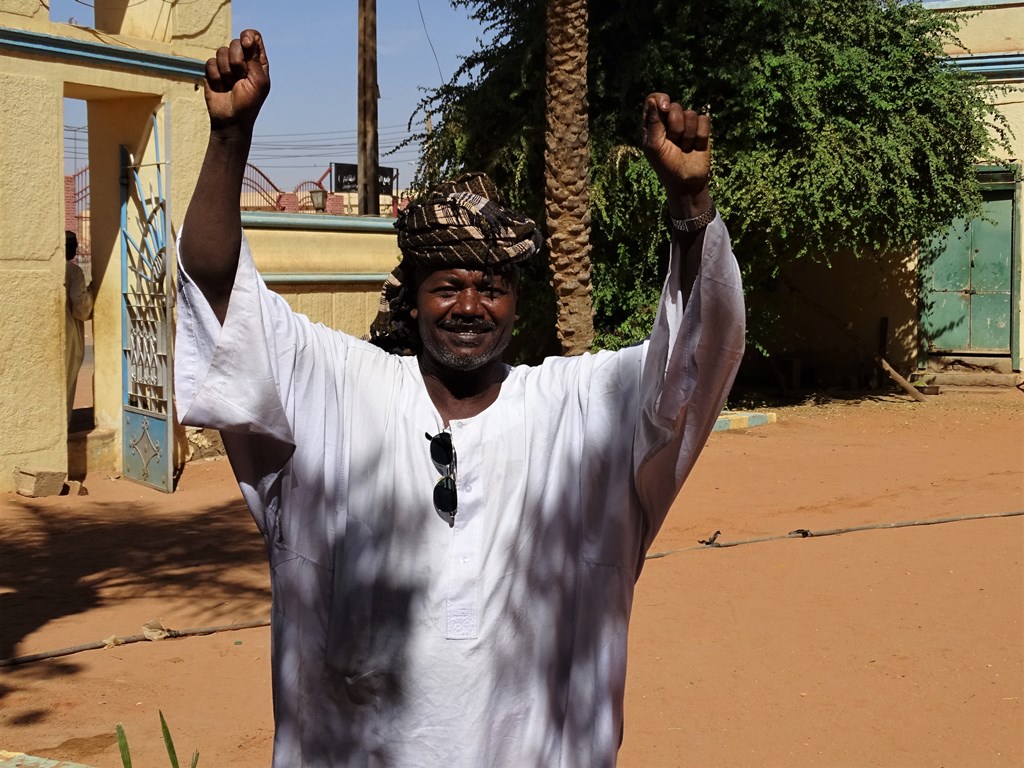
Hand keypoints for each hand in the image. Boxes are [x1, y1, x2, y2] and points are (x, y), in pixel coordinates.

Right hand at [204, 29, 270, 132]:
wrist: (230, 120)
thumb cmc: (249, 103)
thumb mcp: (258, 82)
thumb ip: (254, 59)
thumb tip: (247, 38)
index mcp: (257, 61)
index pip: (253, 37)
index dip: (248, 37)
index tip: (246, 44)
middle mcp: (243, 59)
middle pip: (235, 43)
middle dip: (237, 61)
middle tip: (240, 78)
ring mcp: (227, 64)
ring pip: (221, 51)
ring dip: (226, 71)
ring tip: (231, 85)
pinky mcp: (213, 70)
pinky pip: (210, 62)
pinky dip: (216, 76)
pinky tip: (221, 86)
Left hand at [641, 93, 711, 216]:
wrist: (687, 182)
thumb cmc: (666, 166)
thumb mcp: (654, 147)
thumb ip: (653, 124)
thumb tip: (653, 101)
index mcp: (653, 124)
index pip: (654, 99)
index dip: (661, 99)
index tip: (665, 108)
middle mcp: (669, 121)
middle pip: (675, 106)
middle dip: (675, 126)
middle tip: (673, 142)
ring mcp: (686, 124)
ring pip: (690, 114)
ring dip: (688, 135)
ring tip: (684, 148)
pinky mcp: (701, 129)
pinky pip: (704, 120)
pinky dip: (700, 136)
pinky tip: (695, 147)